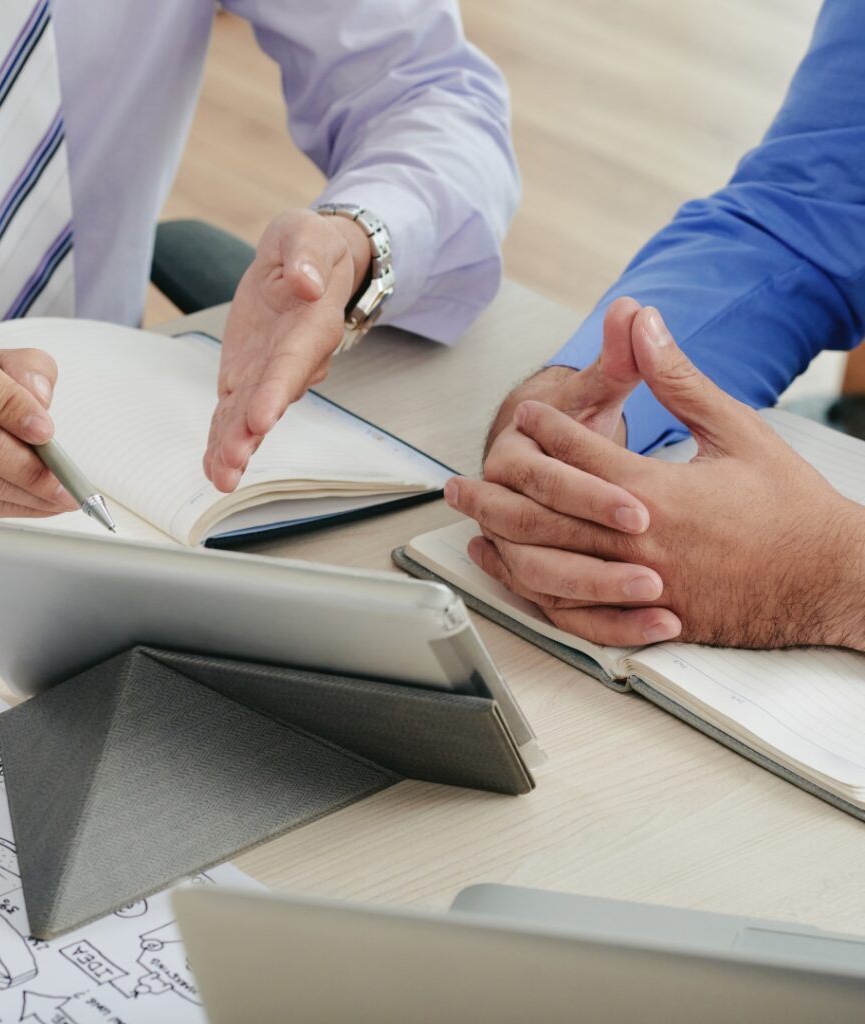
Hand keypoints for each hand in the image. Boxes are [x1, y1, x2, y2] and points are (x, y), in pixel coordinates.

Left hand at [203, 208, 370, 491]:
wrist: (306, 264)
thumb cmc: (311, 248)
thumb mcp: (309, 233)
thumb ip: (308, 255)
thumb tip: (305, 282)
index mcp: (311, 326)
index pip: (292, 363)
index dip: (275, 392)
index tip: (260, 418)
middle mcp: (292, 361)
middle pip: (269, 402)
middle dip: (250, 434)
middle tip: (232, 462)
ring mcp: (268, 374)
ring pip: (249, 416)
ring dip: (234, 446)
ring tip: (220, 475)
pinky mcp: (247, 378)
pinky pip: (233, 413)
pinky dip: (222, 439)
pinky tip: (213, 467)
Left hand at [456, 307, 864, 649]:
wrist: (832, 578)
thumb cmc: (790, 506)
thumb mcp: (737, 429)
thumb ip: (679, 378)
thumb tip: (645, 323)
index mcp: (656, 492)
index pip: (578, 454)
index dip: (547, 428)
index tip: (526, 413)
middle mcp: (638, 544)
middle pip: (543, 512)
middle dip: (496, 489)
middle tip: (457, 478)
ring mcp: (639, 589)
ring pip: (547, 563)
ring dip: (499, 538)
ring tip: (468, 520)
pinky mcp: (648, 621)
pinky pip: (574, 611)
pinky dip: (534, 590)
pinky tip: (511, 571)